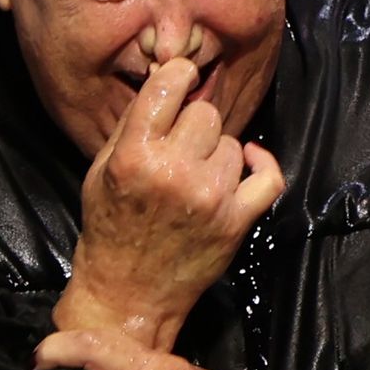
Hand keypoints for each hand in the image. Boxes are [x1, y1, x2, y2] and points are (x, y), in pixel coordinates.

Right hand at [54, 55, 282, 348]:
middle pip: (206, 113)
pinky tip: (246, 161)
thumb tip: (165, 81)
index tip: (180, 78)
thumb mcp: (101, 170)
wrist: (127, 294)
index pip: (170, 85)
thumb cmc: (110, 229)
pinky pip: (268, 176)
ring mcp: (210, 198)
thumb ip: (131, 125)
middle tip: (180, 144)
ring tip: (196, 173)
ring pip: (232, 143)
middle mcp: (174, 173)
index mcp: (134, 156)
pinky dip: (260, 164)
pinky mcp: (236, 221)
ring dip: (216, 152)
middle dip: (193, 123)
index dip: (178, 75)